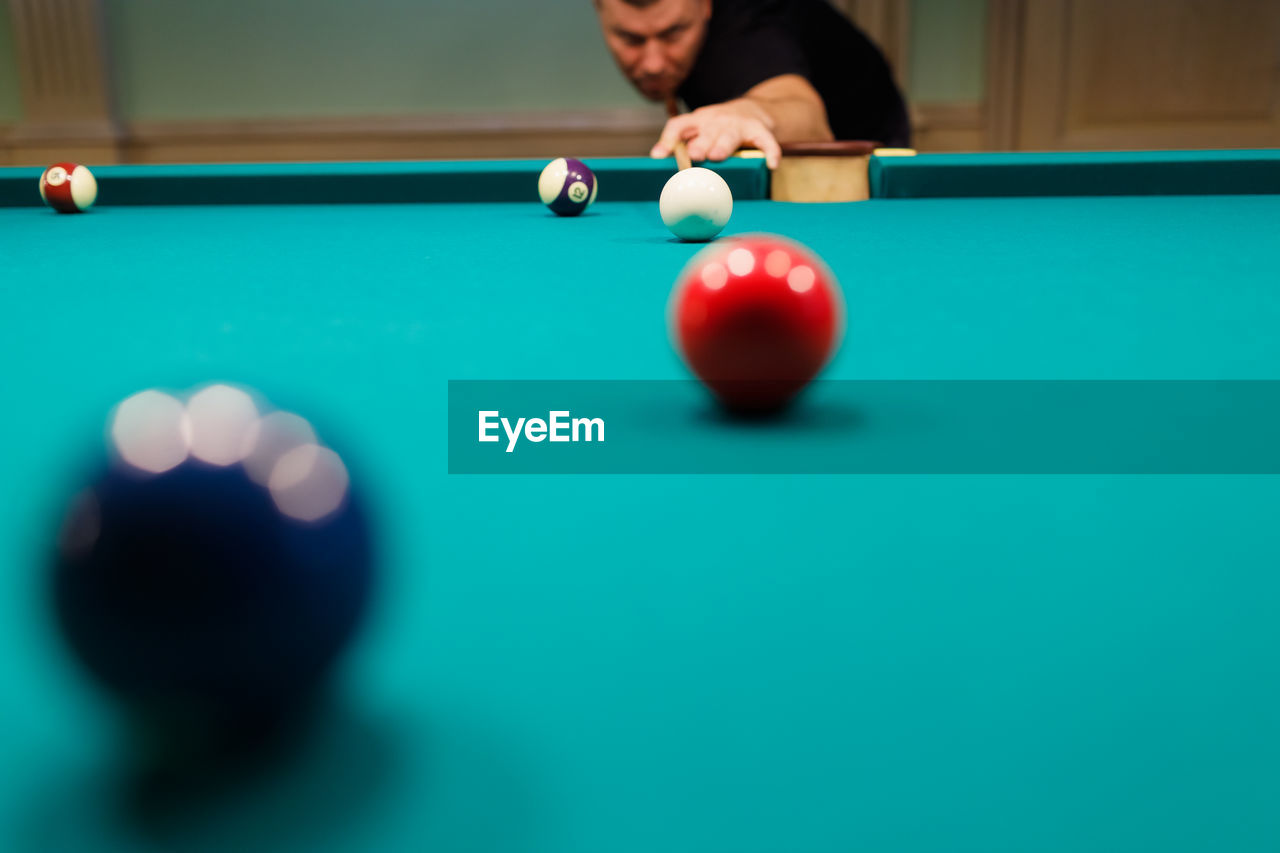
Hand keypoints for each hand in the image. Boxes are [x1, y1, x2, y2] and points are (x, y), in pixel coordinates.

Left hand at [650, 99, 782, 168]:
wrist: (752, 110)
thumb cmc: (718, 128)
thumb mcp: (699, 131)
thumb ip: (682, 145)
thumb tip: (657, 161)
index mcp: (698, 122)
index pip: (679, 125)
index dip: (668, 139)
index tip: (658, 155)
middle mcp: (716, 120)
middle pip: (706, 131)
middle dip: (699, 143)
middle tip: (693, 155)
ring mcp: (738, 125)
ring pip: (730, 135)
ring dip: (723, 145)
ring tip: (717, 156)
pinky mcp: (759, 130)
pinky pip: (766, 141)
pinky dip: (770, 151)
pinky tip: (771, 164)